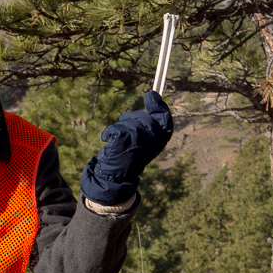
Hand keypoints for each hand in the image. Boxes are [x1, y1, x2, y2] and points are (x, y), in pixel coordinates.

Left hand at [79, 90, 172, 205]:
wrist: (115, 179)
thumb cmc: (128, 159)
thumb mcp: (142, 141)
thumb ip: (147, 124)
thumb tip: (152, 94)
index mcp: (161, 140)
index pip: (165, 118)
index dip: (159, 106)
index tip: (151, 94)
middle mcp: (153, 140)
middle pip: (142, 116)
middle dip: (130, 121)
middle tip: (124, 137)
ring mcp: (139, 138)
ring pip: (127, 121)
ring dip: (119, 128)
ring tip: (118, 144)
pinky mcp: (123, 137)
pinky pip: (114, 127)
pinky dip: (107, 134)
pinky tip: (107, 143)